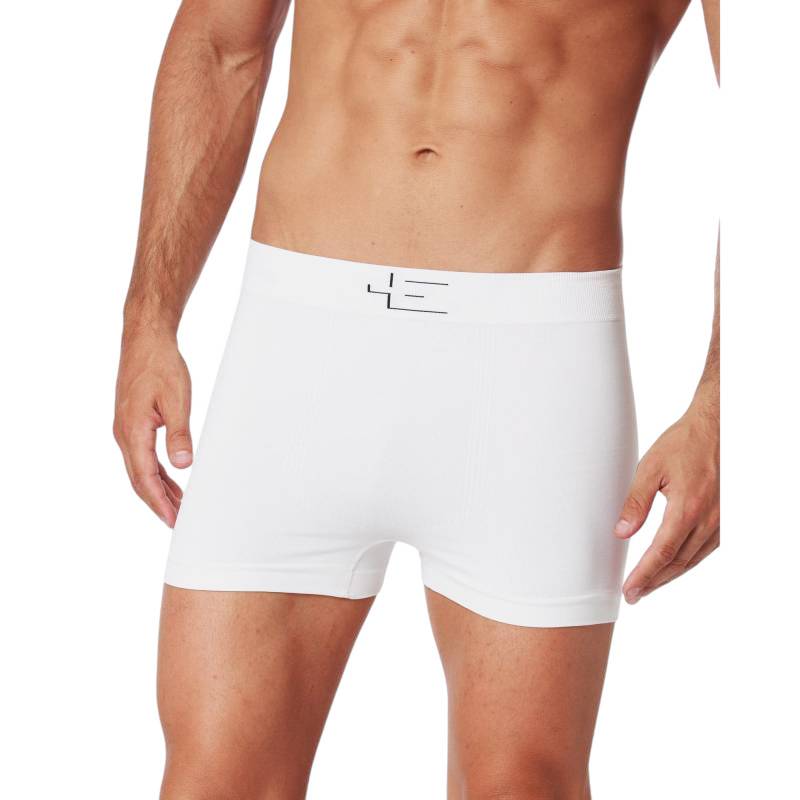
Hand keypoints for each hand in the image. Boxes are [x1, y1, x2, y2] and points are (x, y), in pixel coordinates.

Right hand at [113, 329, 191, 526]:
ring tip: (178, 507)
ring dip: (158, 489)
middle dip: (158, 503)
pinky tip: (171, 480)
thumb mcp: (177, 400)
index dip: (159, 503)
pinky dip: (157, 472)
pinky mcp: (132, 423)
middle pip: (139, 479)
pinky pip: (143, 456)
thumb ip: (179, 435)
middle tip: (177, 522)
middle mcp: (124, 434)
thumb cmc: (160, 365)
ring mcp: (126, 429)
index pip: (145, 478)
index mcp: (132, 431)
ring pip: (141, 469)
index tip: (173, 521)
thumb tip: (183, 466)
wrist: (145, 340)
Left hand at [614, 401, 719, 603]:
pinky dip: (687, 562)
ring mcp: (721, 521)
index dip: (643, 575)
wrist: (718, 429)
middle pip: (677, 563)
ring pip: (693, 559)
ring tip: (648, 586)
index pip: (661, 553)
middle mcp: (708, 520)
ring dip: (670, 576)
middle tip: (633, 595)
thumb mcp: (650, 467)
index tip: (629, 590)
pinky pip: (706, 549)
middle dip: (653, 582)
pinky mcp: (725, 518)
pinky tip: (674, 565)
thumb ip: (636, 501)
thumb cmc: (683, 443)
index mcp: (687, 509)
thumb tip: (622, 531)